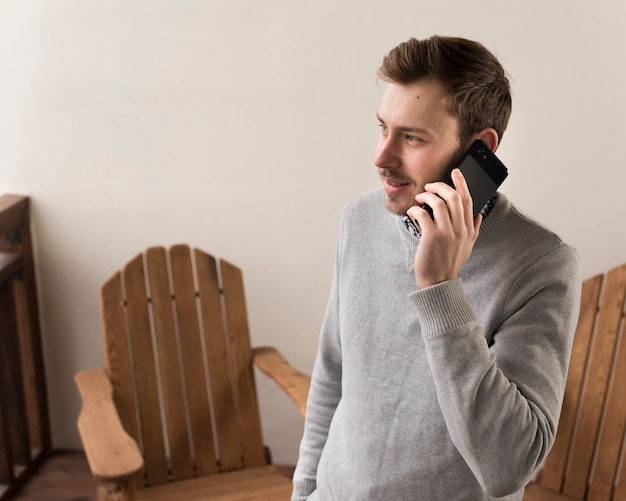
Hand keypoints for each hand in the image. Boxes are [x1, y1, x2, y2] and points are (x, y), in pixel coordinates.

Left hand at [406, 169, 481, 288]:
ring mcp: (446, 232)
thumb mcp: (468, 246)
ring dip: (427, 196)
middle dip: (440, 186)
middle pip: (454, 196)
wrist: (439, 281)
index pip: (467, 199)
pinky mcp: (431, 236)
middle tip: (430, 186)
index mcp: (468, 228)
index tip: (455, 172)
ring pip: (439, 202)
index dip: (461, 183)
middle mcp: (460, 228)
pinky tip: (412, 212)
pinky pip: (423, 214)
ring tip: (420, 199)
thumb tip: (478, 214)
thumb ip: (473, 229)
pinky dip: (415, 210)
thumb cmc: (450, 263)